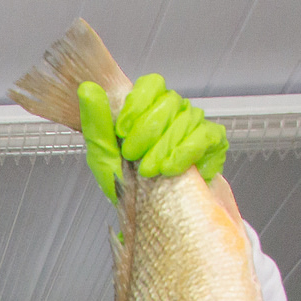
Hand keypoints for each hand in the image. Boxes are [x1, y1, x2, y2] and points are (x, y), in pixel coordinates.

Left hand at [77, 75, 227, 202]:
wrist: (154, 216)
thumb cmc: (129, 184)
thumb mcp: (104, 156)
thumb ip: (96, 122)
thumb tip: (87, 89)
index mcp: (147, 110)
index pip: (152, 84)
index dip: (138, 103)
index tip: (122, 130)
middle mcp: (174, 113)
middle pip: (170, 101)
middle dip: (148, 130)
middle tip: (132, 156)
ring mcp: (195, 127)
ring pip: (188, 119)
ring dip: (164, 147)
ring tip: (149, 171)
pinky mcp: (213, 145)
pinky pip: (208, 137)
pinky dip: (187, 153)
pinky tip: (171, 170)